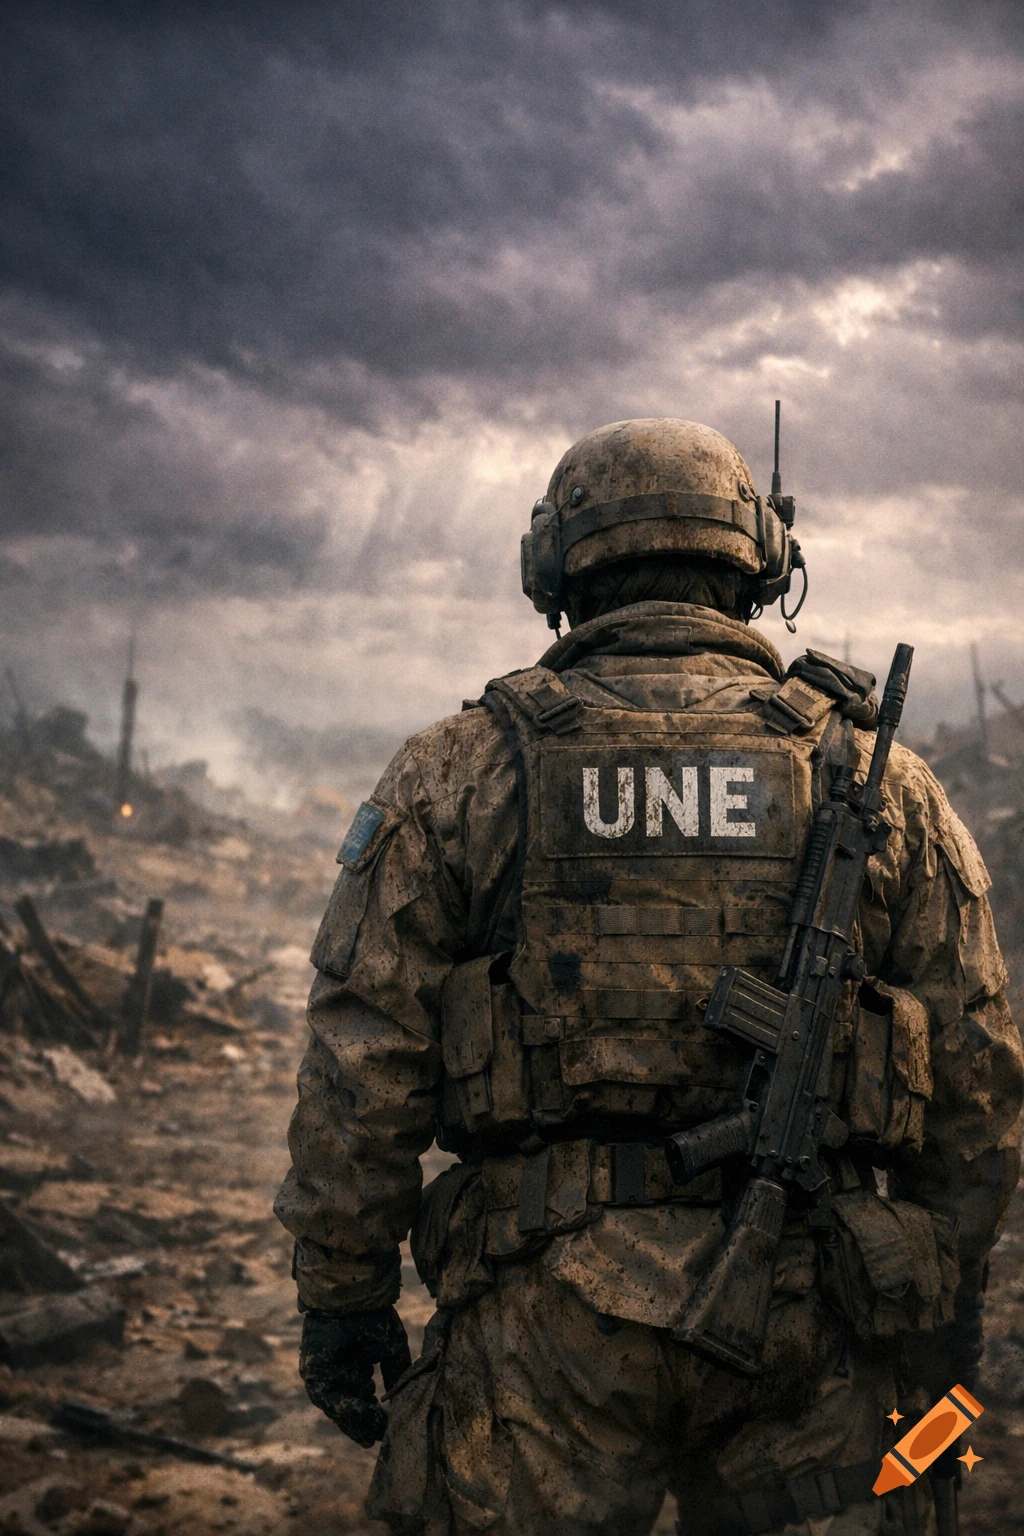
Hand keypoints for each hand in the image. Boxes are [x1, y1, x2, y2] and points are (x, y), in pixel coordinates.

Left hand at [299, 1306, 411, 1446]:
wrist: (354, 1295)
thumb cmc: (372, 1316)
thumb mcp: (389, 1349)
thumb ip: (394, 1375)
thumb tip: (398, 1401)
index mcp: (352, 1365)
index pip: (360, 1399)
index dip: (371, 1416)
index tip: (384, 1429)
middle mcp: (336, 1371)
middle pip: (347, 1408)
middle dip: (361, 1425)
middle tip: (375, 1440)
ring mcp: (323, 1372)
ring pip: (337, 1406)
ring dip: (355, 1420)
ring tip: (373, 1433)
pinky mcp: (312, 1371)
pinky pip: (328, 1396)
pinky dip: (346, 1406)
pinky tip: (365, 1410)